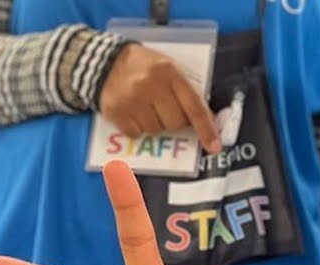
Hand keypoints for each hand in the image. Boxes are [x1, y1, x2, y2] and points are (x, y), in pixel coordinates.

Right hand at [99, 43, 220, 152]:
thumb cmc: (143, 66)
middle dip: (174, 121)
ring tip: (146, 108)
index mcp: (170, 72)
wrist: (106, 62)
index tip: (213, 147)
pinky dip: (137, 128)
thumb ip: (183, 89)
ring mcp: (132, 100)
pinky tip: (133, 114)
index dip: (206, 128)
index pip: (193, 106)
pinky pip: (135, 133)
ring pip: (155, 130)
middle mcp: (151, 86)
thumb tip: (201, 120)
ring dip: (155, 124)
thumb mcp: (168, 68)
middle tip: (166, 110)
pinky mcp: (115, 111)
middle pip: (174, 122)